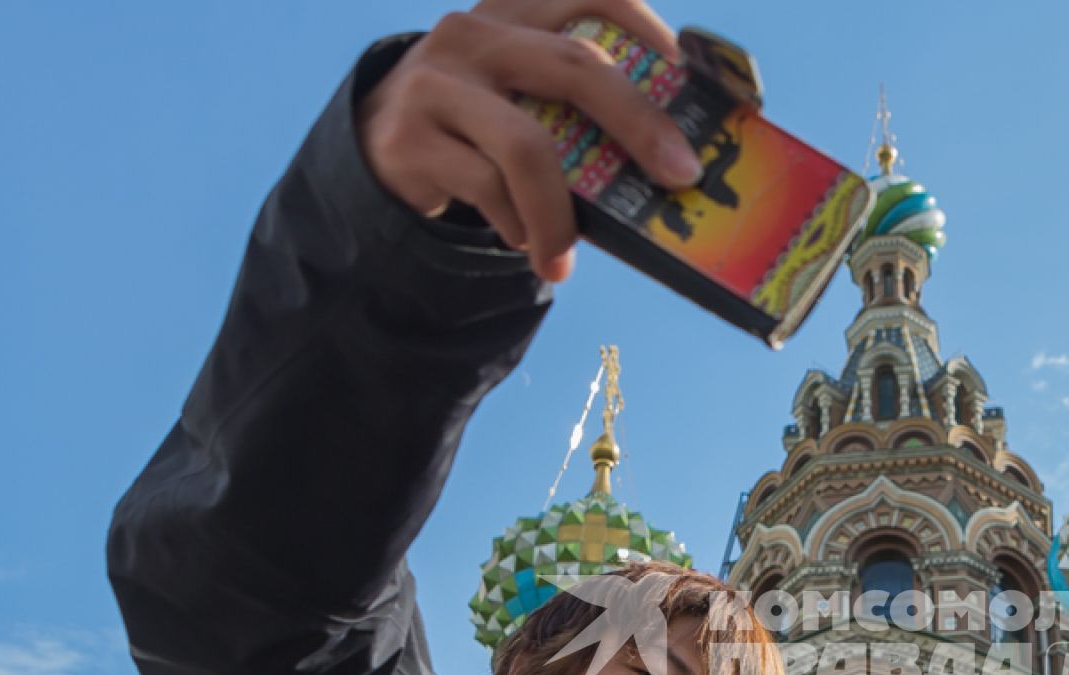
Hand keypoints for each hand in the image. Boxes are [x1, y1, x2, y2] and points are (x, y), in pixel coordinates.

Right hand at [357, 0, 704, 281]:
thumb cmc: (482, 124)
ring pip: (527, 146)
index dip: (646, 27)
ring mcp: (437, 80)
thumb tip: (670, 162)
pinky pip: (487, 189)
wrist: (380, 144)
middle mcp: (474, 33)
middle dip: (639, 124)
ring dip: (561, 214)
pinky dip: (517, 225)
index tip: (688, 75)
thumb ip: (578, 104)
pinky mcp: (409, 135)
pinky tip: (524, 240)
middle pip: (576, 66)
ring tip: (566, 255)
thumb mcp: (525, 93)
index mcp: (516, 11)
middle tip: (679, 175)